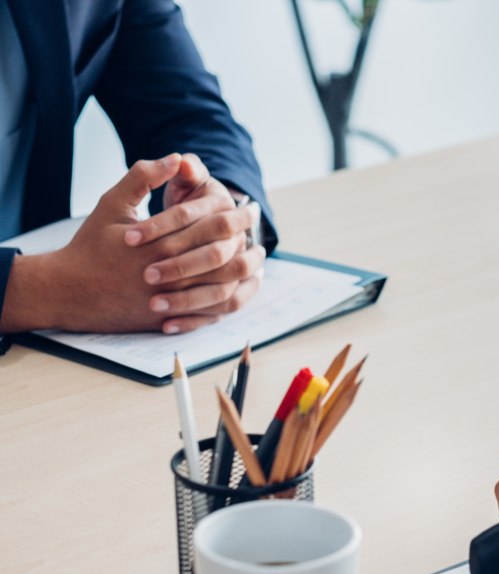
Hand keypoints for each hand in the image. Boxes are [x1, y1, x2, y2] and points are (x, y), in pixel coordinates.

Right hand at [0, 155, 258, 333]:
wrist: (67, 291)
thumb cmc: (90, 245)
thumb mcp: (112, 204)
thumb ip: (143, 177)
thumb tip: (175, 157)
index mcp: (157, 242)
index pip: (211, 227)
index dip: (236, 216)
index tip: (251, 207)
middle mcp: (166, 273)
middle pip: (223, 257)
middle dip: (246, 241)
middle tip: (259, 234)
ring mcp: (168, 299)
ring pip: (222, 287)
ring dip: (245, 272)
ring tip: (258, 258)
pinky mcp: (168, 318)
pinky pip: (210, 313)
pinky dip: (232, 299)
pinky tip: (242, 286)